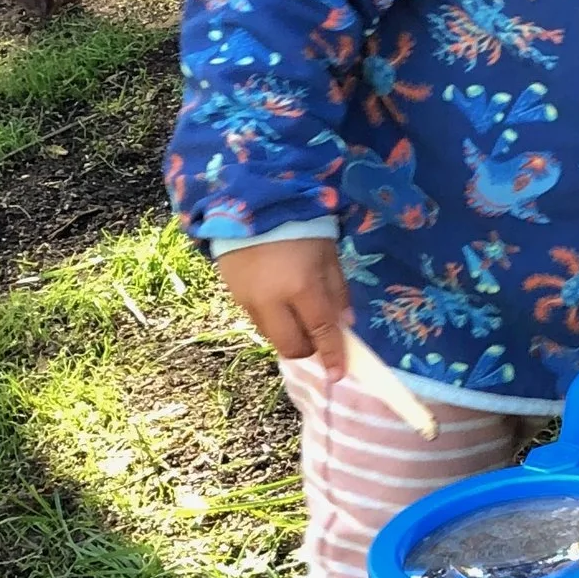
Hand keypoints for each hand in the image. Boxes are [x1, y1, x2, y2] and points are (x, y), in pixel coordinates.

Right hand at [215, 236, 352, 368]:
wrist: (250, 202)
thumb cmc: (300, 225)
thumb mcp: (328, 254)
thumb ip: (337, 291)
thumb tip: (345, 324)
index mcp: (301, 288)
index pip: (321, 332)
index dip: (333, 355)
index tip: (339, 375)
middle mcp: (271, 301)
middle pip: (291, 346)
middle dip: (309, 350)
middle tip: (320, 340)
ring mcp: (248, 300)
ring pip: (271, 336)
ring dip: (289, 335)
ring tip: (300, 317)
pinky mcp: (233, 295)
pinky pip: (257, 320)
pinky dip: (273, 321)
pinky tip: (281, 304)